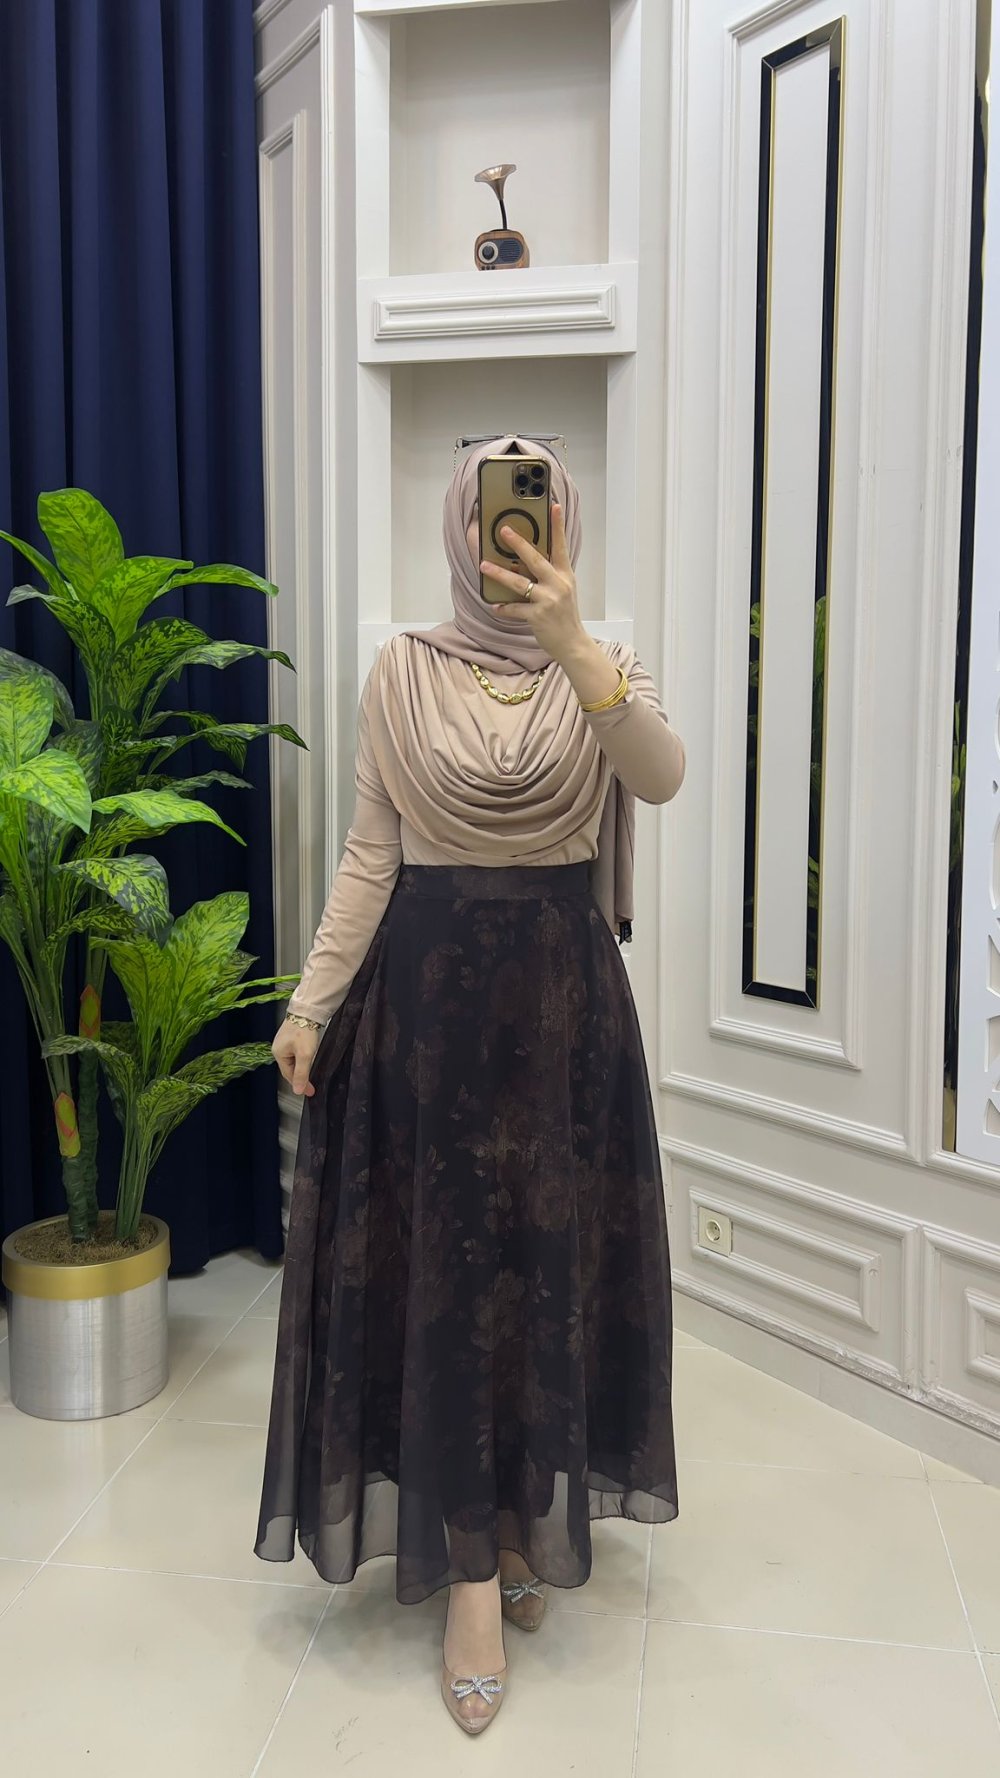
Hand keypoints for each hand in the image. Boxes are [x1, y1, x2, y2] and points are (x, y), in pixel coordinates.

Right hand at [272, 1019, 318, 1096]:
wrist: (308, 1009)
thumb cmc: (304, 1029)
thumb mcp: (304, 1055)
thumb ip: (302, 1073)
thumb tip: (298, 1090)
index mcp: (278, 1053)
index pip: (288, 1075)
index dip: (299, 1085)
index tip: (309, 1092)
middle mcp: (279, 1048)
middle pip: (290, 1069)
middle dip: (300, 1078)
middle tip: (311, 1087)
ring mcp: (285, 1042)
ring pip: (294, 1061)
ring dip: (302, 1069)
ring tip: (311, 1076)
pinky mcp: (292, 1037)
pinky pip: (296, 1053)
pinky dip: (302, 1060)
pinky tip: (309, 1061)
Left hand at [480, 503, 585, 661]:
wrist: (572, 643)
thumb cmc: (565, 615)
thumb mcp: (563, 590)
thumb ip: (549, 574)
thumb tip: (524, 561)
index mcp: (564, 575)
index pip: (561, 546)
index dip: (557, 526)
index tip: (554, 506)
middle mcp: (558, 584)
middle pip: (535, 559)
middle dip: (518, 543)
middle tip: (504, 530)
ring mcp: (548, 600)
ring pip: (519, 583)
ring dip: (499, 574)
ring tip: (483, 565)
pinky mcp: (538, 616)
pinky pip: (515, 608)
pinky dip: (504, 608)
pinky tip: (494, 606)